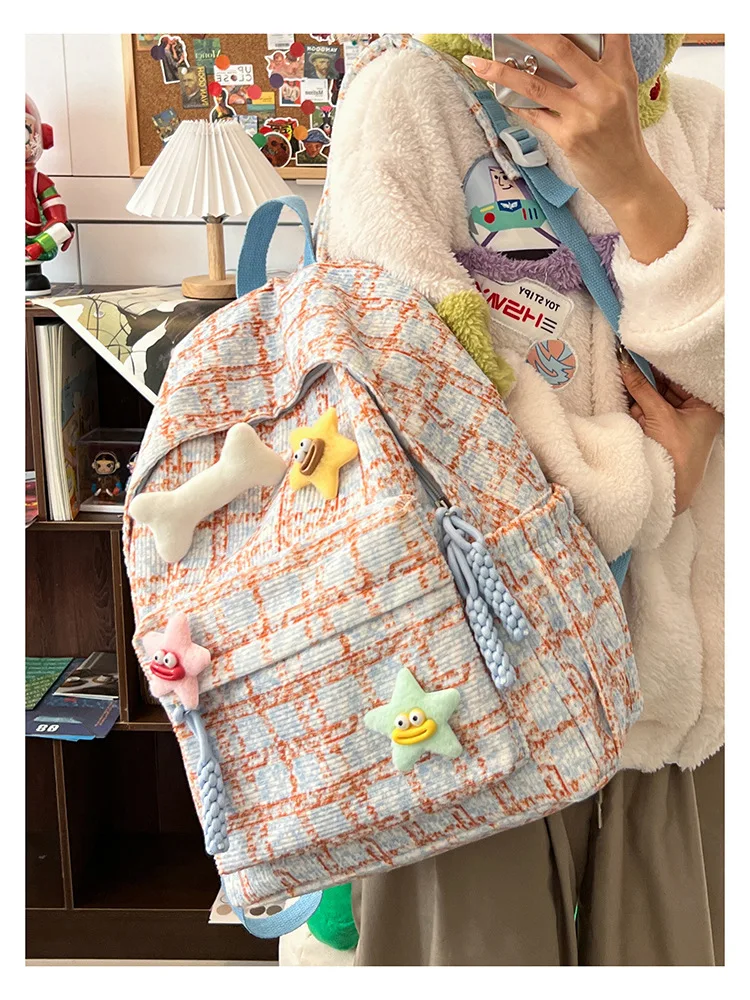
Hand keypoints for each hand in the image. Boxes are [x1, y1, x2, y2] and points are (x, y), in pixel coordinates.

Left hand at [463, 35, 687, 261]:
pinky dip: (514, 103)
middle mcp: (603, 89)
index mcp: (619, 71)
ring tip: (479, 63)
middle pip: (561, 48)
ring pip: (536, 84)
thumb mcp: (622, 91)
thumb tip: (561, 47)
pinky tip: (499, 93)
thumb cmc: (620, 133)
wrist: (628, 178)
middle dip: (527, 32)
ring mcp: (584, 115)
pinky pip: (533, 115)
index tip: (541, 13)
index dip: (578, 15)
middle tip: (504, 24)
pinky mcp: (569, 138)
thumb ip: (603, 65)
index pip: (607, 29)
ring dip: (502, 72)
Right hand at [619, 353, 722, 515]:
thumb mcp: (659, 415)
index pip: (683, 377)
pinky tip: (635, 414)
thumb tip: (626, 364)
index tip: (643, 353)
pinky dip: (640, 412)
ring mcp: (679, 424)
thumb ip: (641, 388)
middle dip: (648, 384)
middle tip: (630, 367)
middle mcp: (696, 413)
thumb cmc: (679, 455)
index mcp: (706, 406)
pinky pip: (650, 413)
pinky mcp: (664, 434)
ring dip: (642, 400)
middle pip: (668, 388)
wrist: (671, 489)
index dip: (662, 366)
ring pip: (656, 400)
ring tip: (636, 405)